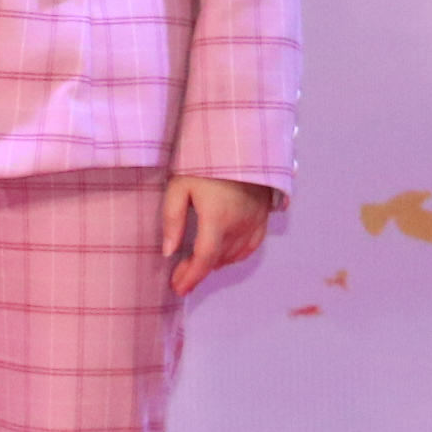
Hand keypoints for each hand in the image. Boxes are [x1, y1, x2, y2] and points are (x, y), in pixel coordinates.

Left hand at [163, 173, 274, 294]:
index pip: (204, 259)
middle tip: (178, 273)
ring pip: (234, 256)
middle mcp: (240, 225)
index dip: (191, 277)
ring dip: (214, 264)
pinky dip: (235, 256)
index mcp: (217, 218)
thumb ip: (172, 220)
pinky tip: (221, 255)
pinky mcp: (263, 217)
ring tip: (194, 264)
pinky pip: (251, 246)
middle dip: (196, 271)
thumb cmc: (204, 162)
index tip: (178, 289)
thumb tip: (168, 251)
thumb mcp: (179, 186)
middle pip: (217, 259)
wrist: (240, 142)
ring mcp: (255, 222)